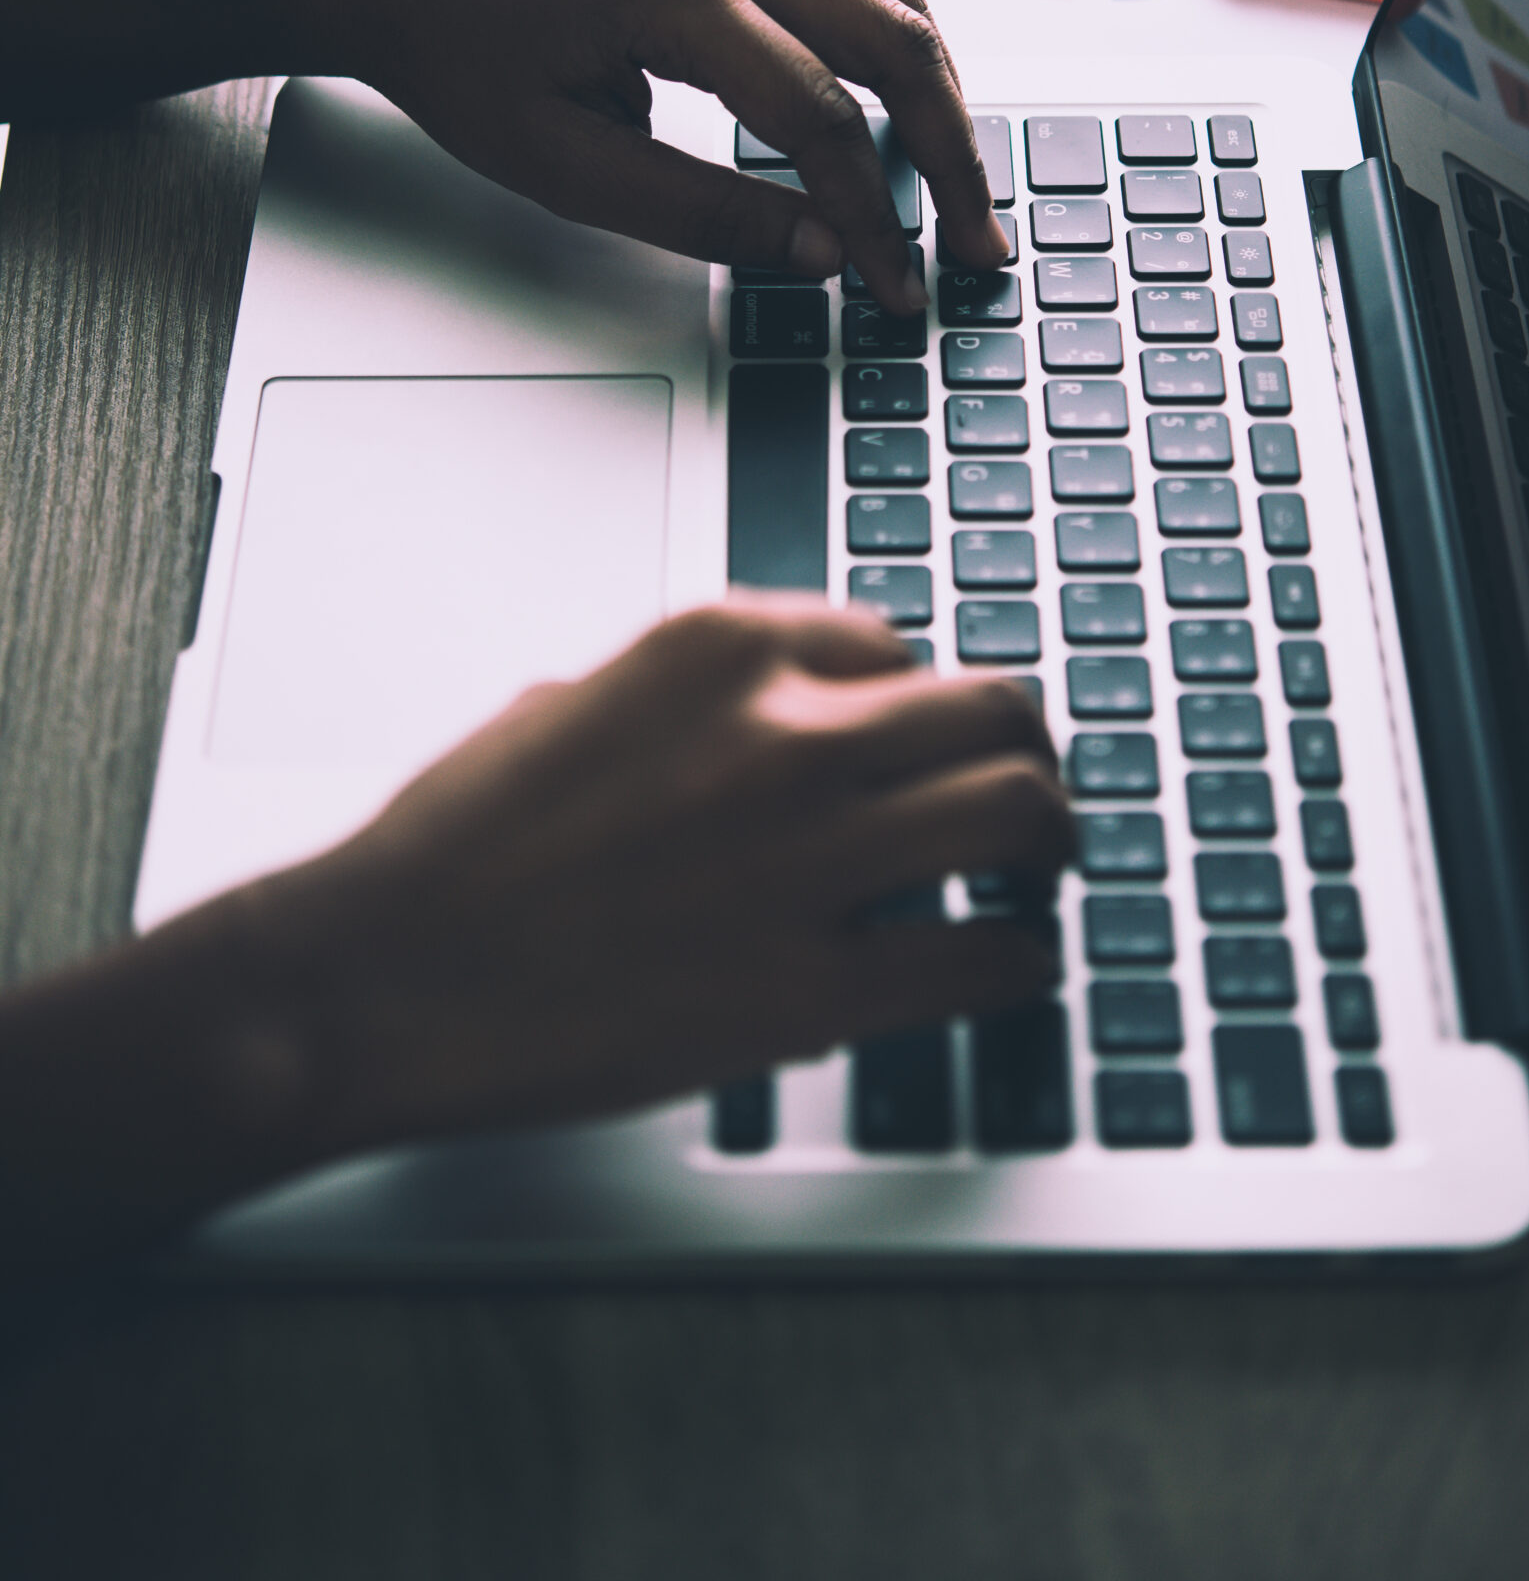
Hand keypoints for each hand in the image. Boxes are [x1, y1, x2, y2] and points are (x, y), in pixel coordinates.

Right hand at [267, 599, 1070, 1153]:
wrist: (381, 975)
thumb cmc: (455, 845)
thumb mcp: (575, 701)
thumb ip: (691, 694)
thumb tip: (769, 712)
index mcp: (720, 646)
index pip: (893, 643)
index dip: (912, 703)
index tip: (918, 742)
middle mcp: (784, 731)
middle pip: (994, 708)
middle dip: (1022, 749)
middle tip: (1025, 791)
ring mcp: (807, 857)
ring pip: (1018, 811)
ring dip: (1048, 842)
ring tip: (1038, 870)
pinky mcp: (810, 986)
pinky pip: (982, 958)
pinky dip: (1016, 962)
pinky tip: (1004, 968)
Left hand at [331, 0, 1008, 311]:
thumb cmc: (462, 59)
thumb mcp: (561, 166)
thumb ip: (699, 212)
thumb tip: (819, 253)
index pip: (820, 117)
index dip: (872, 216)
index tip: (894, 287)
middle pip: (894, 44)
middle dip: (952, 155)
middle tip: (980, 247)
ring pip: (893, 6)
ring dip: (940, 104)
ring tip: (962, 198)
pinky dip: (901, 63)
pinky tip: (911, 130)